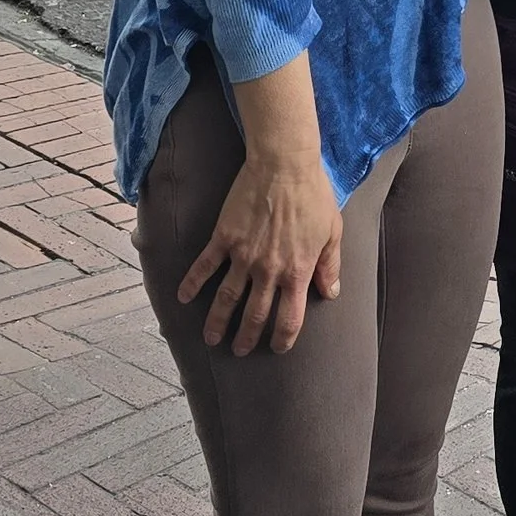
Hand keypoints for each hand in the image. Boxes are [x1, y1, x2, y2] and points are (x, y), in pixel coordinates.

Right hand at [180, 58, 343, 353]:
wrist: (284, 164)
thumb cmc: (313, 195)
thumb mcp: (332, 231)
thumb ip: (330, 266)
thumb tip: (330, 293)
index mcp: (297, 270)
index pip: (290, 317)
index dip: (283, 337)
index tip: (278, 347)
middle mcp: (269, 270)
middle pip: (255, 314)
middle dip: (246, 337)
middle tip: (239, 351)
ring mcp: (243, 256)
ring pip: (227, 299)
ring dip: (217, 322)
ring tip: (211, 339)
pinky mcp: (224, 238)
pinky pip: (205, 266)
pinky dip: (192, 284)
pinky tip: (183, 298)